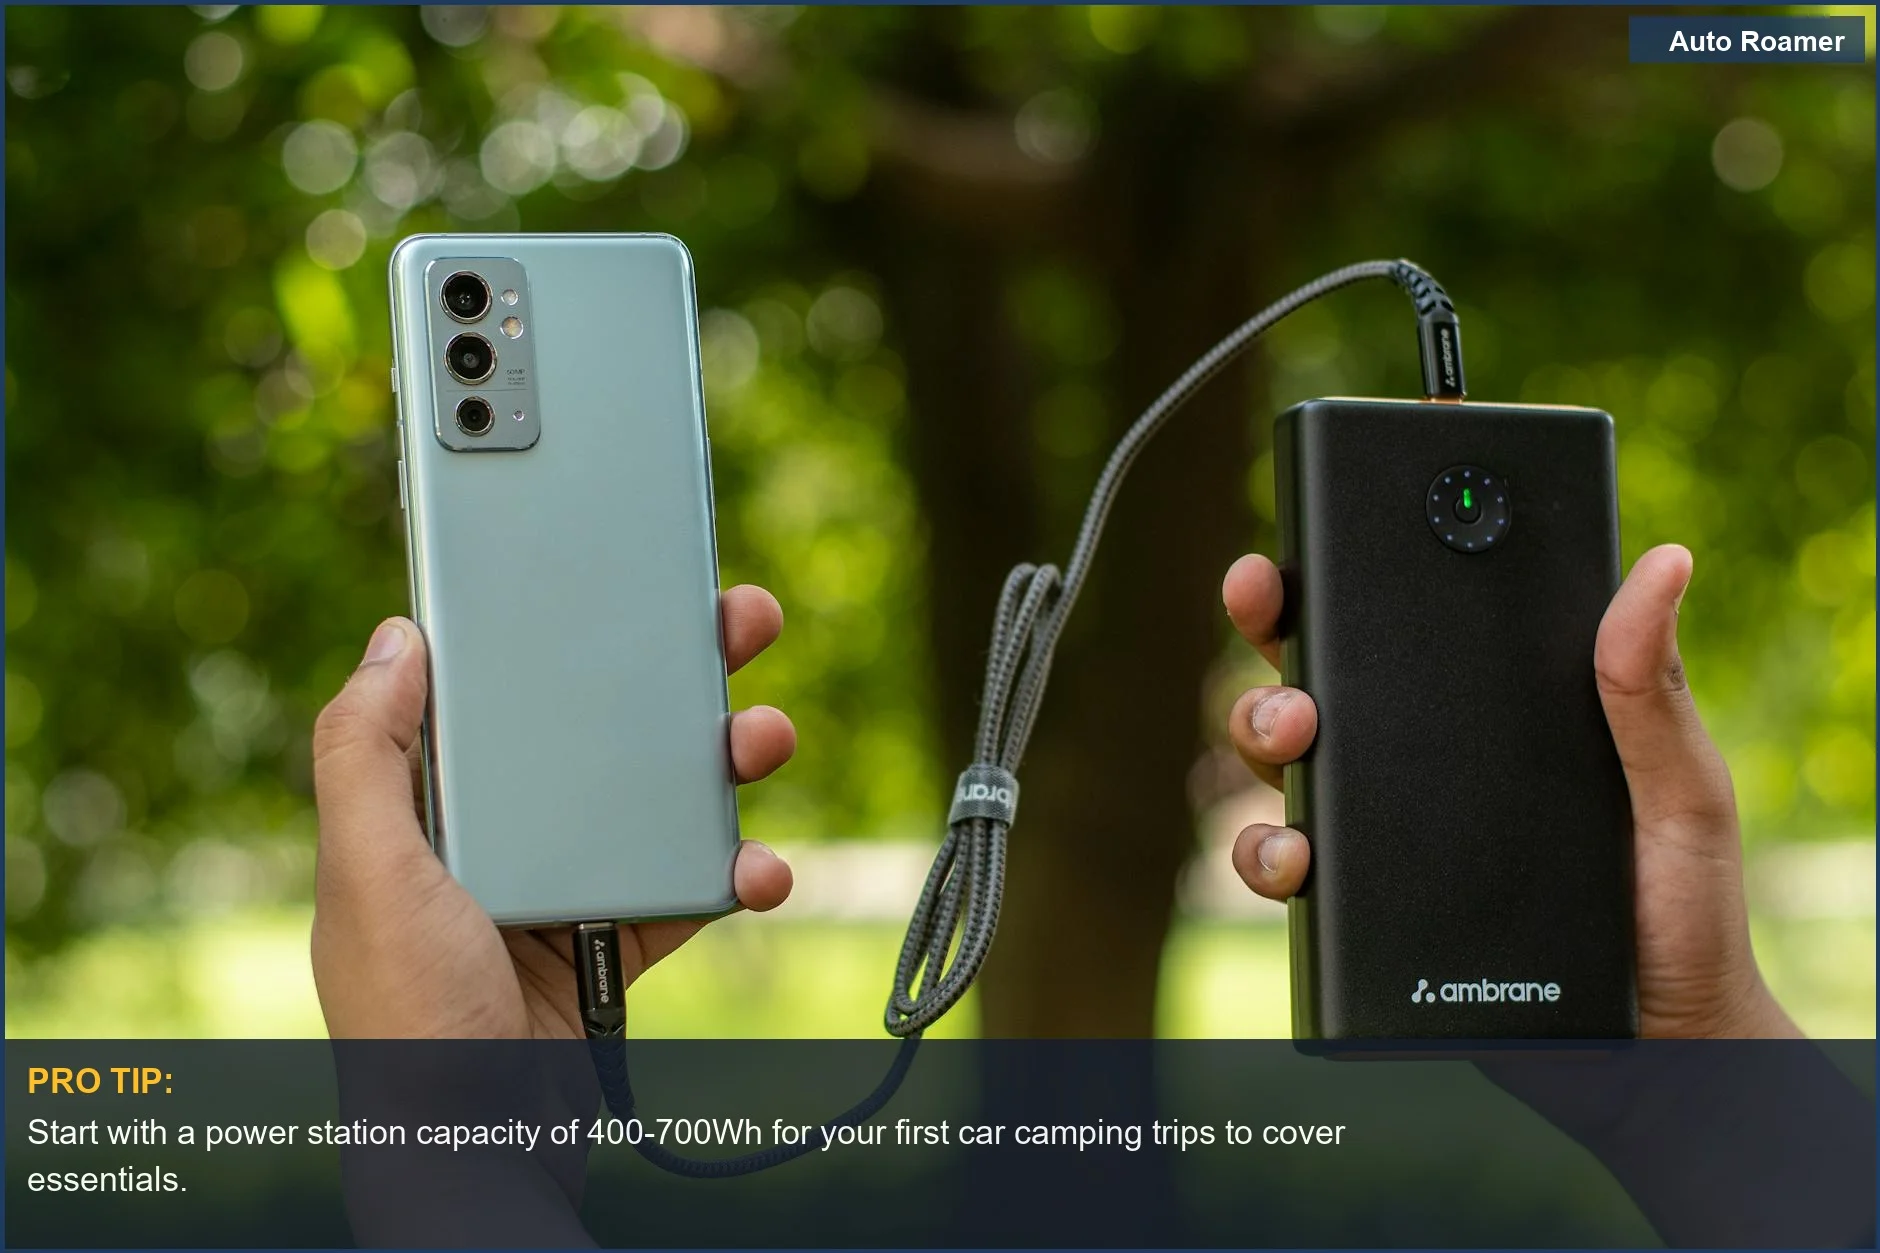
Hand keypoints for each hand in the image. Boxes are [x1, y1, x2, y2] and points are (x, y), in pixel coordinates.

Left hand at [310, 586, 796, 1038]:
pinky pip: (686, 890)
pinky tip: (761, 869)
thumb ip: (364, 757)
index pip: (500, 695)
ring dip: (721, 765)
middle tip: (738, 621)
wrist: (476, 1157)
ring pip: (654, 801)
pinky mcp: (614, 944)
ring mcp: (561, 891)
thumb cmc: (408, 1023)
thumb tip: (394, 638)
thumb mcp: (367, 878)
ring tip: (766, 739)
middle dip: (671, 675)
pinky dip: (733, 874)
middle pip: (594, 732)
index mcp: (434, 810)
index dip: (555, 631)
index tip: (614, 577)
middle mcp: (500, 839)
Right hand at [1219, 544, 1800, 1038]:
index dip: (1332, 578)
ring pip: (1280, 762)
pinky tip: (1297, 856)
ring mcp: (1384, 834)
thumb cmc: (1681, 911)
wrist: (1657, 1046)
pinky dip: (1266, 851)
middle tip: (1287, 641)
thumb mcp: (1679, 789)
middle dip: (1272, 644)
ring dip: (1258, 733)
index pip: (1401, 626)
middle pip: (1315, 676)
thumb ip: (1650, 687)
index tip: (1292, 555)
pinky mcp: (1359, 909)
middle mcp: (1421, 762)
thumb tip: (1665, 565)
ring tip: (1293, 738)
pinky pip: (1282, 865)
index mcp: (1490, 711)